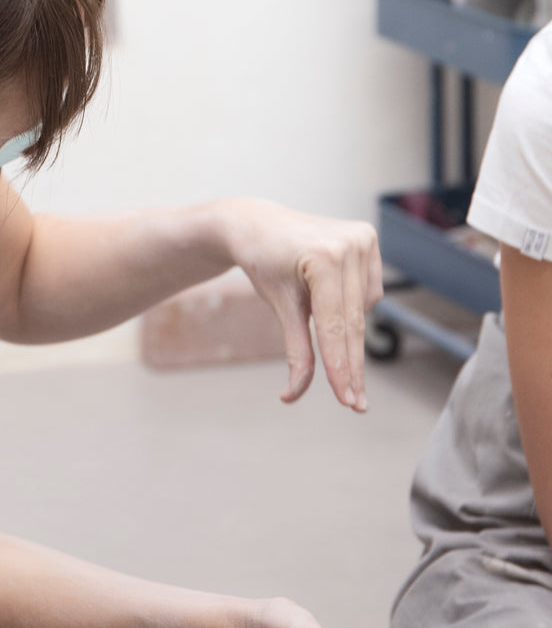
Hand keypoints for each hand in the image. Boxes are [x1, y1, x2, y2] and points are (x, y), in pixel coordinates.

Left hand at [223, 199, 382, 410]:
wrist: (258, 224)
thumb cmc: (264, 262)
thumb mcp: (279, 305)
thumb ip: (296, 350)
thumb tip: (294, 393)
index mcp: (322, 257)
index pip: (335, 325)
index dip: (341, 366)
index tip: (347, 400)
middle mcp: (348, 244)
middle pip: (353, 321)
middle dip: (351, 365)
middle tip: (355, 404)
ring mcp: (361, 237)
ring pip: (364, 309)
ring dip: (347, 326)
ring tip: (313, 308)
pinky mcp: (368, 237)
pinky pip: (369, 289)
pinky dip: (352, 301)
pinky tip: (330, 290)